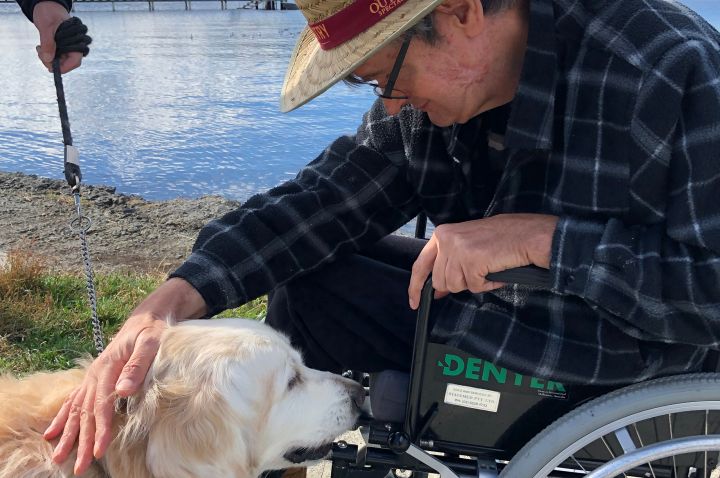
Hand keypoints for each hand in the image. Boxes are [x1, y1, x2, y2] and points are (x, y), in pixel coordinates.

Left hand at [32, 1, 82, 72]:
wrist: (46, 6)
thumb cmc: (50, 12)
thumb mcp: (47, 27)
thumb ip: (48, 43)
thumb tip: (48, 60)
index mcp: (77, 41)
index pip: (75, 61)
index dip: (65, 67)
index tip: (51, 69)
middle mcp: (74, 46)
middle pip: (67, 63)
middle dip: (53, 62)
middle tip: (40, 54)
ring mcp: (67, 47)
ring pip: (60, 61)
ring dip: (48, 58)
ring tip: (39, 48)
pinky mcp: (61, 47)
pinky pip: (55, 56)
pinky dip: (47, 55)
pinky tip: (41, 47)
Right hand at [43, 278, 206, 474]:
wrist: (145, 319)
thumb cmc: (151, 332)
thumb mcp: (150, 344)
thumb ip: (138, 367)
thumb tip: (124, 391)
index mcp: (107, 368)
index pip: (101, 405)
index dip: (99, 429)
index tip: (98, 450)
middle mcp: (95, 375)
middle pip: (84, 413)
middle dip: (80, 441)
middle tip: (77, 467)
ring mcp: (92, 378)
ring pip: (75, 410)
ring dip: (67, 434)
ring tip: (58, 457)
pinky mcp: (94, 380)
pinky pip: (73, 401)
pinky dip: (62, 418)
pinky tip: (52, 433)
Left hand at [408, 214, 558, 308]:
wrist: (526, 235)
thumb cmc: (502, 238)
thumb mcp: (467, 244)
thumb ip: (448, 262)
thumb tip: (438, 289)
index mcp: (442, 234)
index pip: (420, 265)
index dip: (415, 286)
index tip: (414, 301)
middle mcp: (446, 240)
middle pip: (440, 281)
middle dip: (459, 283)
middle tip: (477, 272)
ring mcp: (458, 250)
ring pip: (456, 286)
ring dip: (474, 282)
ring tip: (487, 267)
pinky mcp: (472, 261)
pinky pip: (474, 287)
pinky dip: (487, 284)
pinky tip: (495, 270)